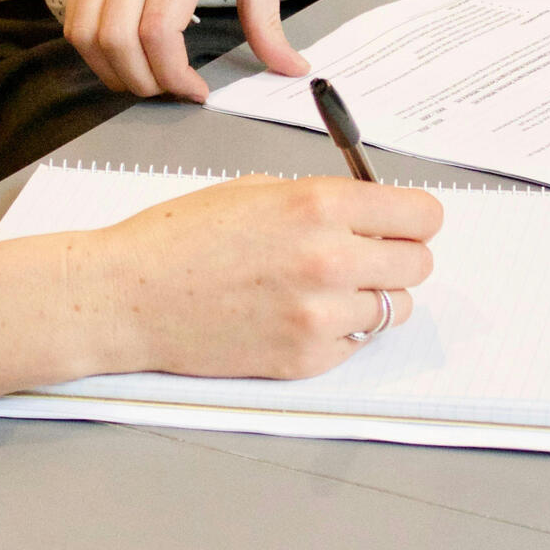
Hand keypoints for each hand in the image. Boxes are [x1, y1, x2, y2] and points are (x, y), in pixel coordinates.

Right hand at [0, 175, 442, 395]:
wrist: (128, 296)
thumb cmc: (180, 238)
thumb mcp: (257, 190)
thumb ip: (323, 201)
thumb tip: (373, 214)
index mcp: (319, 205)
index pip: (422, 216)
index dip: (414, 218)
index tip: (404, 222)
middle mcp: (330, 259)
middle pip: (418, 264)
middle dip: (396, 256)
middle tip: (365, 255)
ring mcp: (320, 316)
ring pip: (394, 309)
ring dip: (372, 297)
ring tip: (325, 288)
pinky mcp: (305, 359)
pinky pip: (356, 344)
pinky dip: (340, 332)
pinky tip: (297, 315)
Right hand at [65, 0, 309, 100]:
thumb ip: (267, 17)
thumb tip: (290, 67)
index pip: (159, 29)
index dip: (173, 75)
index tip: (195, 90)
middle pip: (119, 41)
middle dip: (144, 83)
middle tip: (170, 89)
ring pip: (87, 36)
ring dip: (113, 73)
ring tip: (145, 78)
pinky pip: (74, 20)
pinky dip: (94, 51)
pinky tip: (123, 55)